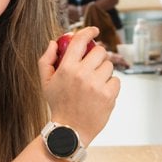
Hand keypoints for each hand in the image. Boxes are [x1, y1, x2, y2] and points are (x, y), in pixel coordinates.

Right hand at [41, 26, 119, 143]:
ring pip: (109, 66)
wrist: (70, 130)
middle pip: (100, 51)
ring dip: (104, 72)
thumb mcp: (45, 82)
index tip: (94, 30)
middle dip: (97, 56)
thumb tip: (53, 43)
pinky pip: (116, 80)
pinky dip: (110, 85)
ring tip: (94, 84)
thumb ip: (46, 60)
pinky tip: (100, 93)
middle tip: (93, 65)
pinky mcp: (109, 95)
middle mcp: (83, 74)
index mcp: (67, 68)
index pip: (80, 40)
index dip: (89, 31)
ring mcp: (97, 85)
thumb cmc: (58, 104)